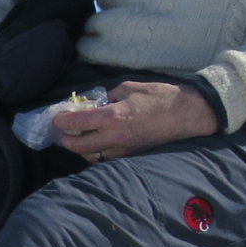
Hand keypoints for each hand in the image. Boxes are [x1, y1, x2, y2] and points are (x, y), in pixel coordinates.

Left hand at [51, 80, 218, 162]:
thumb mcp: (128, 88)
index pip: (75, 123)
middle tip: (63, 130)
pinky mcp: (132, 156)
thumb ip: (106, 97)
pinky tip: (98, 142)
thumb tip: (92, 104)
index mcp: (112, 117)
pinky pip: (107, 158)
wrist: (187, 114)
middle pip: (77, 147)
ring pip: (91, 156)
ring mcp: (124, 150)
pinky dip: (97, 152)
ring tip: (80, 135)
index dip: (61, 120)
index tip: (57, 116)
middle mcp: (114, 138)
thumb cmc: (160, 97)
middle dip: (65, 139)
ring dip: (81, 148)